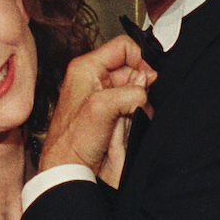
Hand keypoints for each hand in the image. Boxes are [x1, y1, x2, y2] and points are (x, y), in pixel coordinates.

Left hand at [39, 36, 155, 175]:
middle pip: (134, 70)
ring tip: (127, 121)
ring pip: (138, 91)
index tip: (148, 77)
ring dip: (140, 105)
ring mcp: (106, 99)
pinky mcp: (114, 116)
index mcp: (87, 68)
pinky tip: (128, 128)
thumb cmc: (72, 142)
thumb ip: (129, 90)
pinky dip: (139, 116)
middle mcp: (96, 80)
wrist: (71, 172)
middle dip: (141, 87)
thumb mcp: (101, 106)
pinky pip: (137, 108)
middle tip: (135, 104)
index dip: (140, 59)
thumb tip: (146, 87)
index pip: (123, 47)